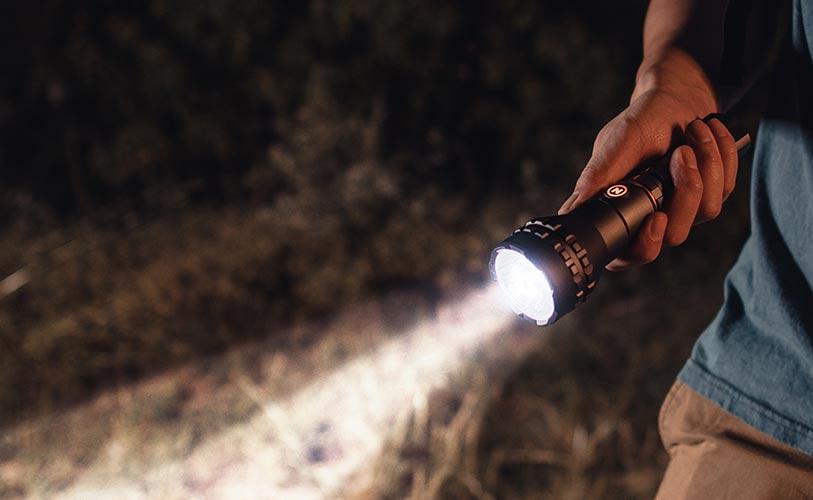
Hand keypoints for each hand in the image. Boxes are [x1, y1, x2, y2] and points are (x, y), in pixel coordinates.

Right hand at [558, 55, 738, 270]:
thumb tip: (571, 210)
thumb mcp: (616, 142)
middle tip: (680, 153)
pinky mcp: (710, 195)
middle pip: (674, 234)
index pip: (628, 253)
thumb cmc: (641, 120)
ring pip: (706, 211)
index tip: (656, 217)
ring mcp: (683, 209)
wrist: (677, 97)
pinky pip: (726, 189)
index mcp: (620, 209)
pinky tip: (709, 131)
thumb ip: (598, 176)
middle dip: (685, 190)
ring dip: (708, 164)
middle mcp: (650, 215)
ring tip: (695, 130)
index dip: (644, 246)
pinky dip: (722, 153)